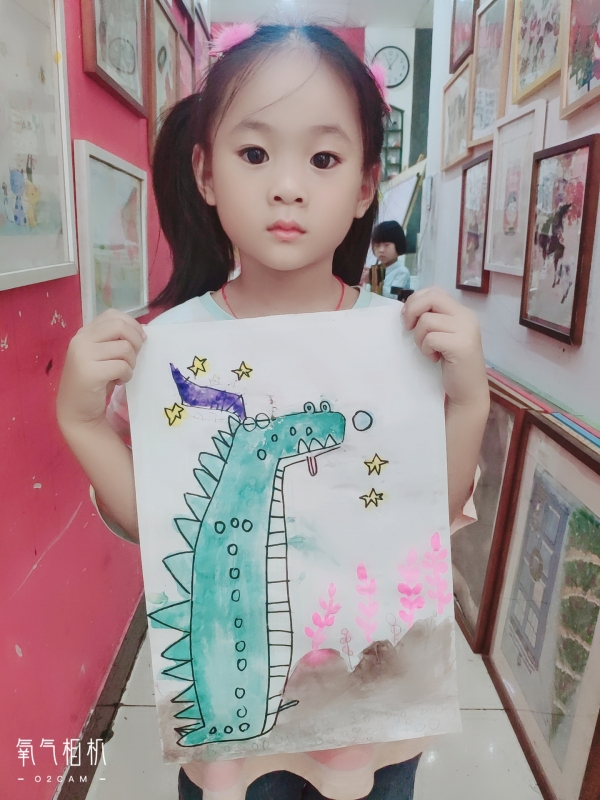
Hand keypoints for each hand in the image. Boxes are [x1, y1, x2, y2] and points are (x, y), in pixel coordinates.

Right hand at [57, 309, 145, 428]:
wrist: (76, 410)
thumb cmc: (93, 382)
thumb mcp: (102, 355)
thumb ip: (114, 341)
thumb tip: (141, 333)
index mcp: (84, 333)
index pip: (112, 315)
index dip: (131, 325)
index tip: (139, 340)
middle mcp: (81, 340)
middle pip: (120, 326)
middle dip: (135, 341)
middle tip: (133, 358)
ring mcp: (83, 355)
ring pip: (124, 348)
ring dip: (131, 363)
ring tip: (122, 373)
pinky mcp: (90, 372)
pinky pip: (122, 366)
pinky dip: (127, 375)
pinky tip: (118, 381)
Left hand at [402, 287, 487, 406]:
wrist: (467, 390)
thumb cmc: (452, 364)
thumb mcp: (443, 335)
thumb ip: (433, 319)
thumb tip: (407, 309)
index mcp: (462, 312)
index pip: (435, 292)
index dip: (416, 301)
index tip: (408, 318)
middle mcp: (466, 317)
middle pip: (431, 298)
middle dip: (412, 311)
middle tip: (408, 329)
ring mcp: (466, 330)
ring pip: (427, 320)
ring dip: (419, 338)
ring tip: (428, 350)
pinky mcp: (461, 345)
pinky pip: (430, 338)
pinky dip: (426, 349)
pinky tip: (435, 358)